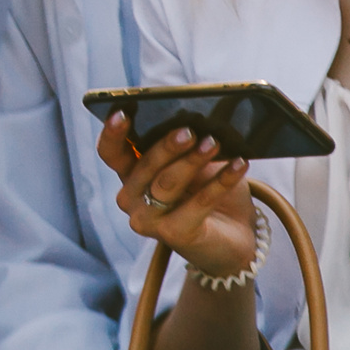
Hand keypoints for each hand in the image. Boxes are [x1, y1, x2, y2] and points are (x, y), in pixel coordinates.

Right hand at [97, 113, 259, 279]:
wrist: (232, 236)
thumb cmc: (206, 190)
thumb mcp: (193, 162)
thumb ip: (184, 145)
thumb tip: (193, 122)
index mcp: (129, 174)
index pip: (111, 152)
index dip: (112, 133)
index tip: (123, 113)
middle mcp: (131, 198)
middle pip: (145, 166)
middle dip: (167, 146)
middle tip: (189, 131)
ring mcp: (148, 219)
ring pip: (167, 183)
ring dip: (192, 161)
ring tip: (213, 144)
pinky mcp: (174, 235)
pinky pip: (199, 203)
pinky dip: (221, 181)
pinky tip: (238, 165)